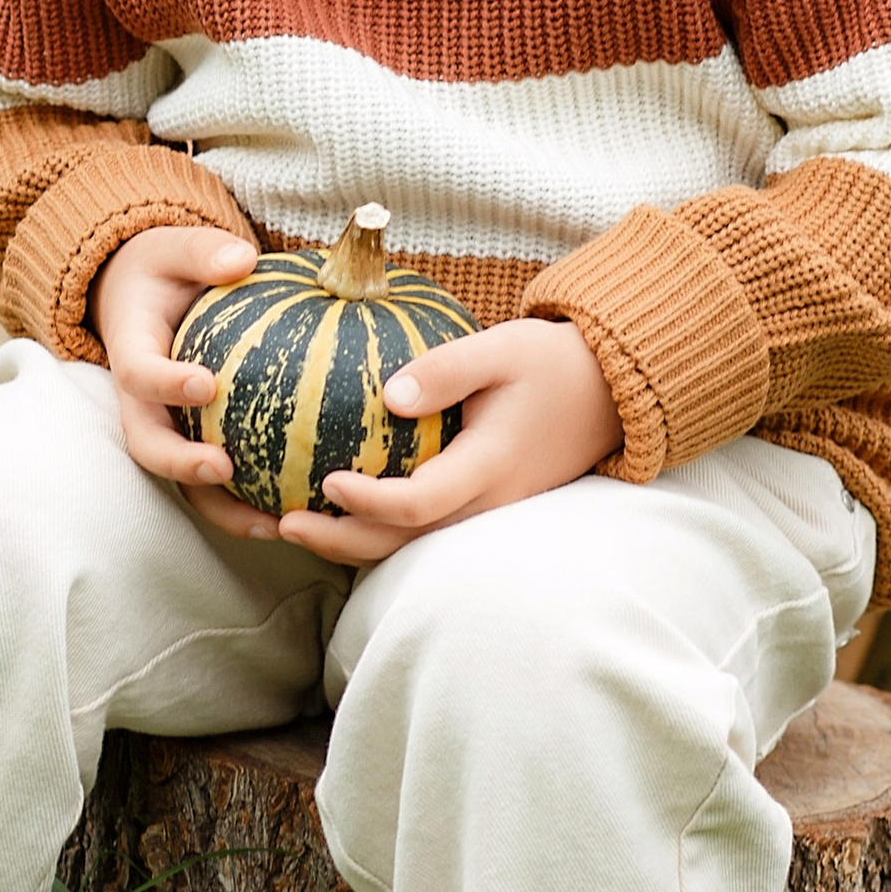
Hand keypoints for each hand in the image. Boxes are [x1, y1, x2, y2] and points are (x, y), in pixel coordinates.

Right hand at [92, 226, 273, 518]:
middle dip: (180, 463)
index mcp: (132, 350)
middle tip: (222, 468)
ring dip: (220, 506)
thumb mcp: (175, 246)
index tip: (206, 385)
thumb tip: (242, 257)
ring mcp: (164, 426)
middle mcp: (140, 401)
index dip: (166, 383)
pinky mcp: (190, 441)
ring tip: (271, 523)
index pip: (139, 373)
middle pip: (147, 445)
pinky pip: (214, 481)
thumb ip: (202, 251)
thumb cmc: (165, 270)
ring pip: (180, 480)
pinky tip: (296, 515)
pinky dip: (247, 502)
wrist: (140, 296)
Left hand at [273, 315, 619, 568]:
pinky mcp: (479, 505)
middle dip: (340, 540)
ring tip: (289, 525)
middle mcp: (486, 502)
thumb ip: (448, 368)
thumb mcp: (504, 348)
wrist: (608, 394)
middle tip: (282, 523)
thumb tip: (387, 392)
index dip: (370, 502)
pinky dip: (373, 527)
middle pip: (404, 541)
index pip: (421, 502)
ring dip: (350, 541)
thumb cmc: (552, 362)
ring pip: (409, 543)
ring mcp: (484, 511)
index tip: (326, 482)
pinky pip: (420, 528)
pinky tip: (331, 508)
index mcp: (490, 466)